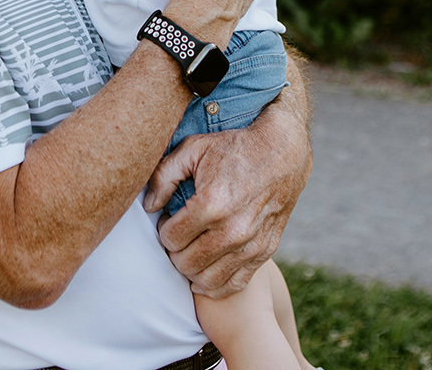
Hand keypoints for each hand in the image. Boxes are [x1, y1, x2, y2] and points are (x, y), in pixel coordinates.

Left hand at [144, 70, 311, 296]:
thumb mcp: (193, 149)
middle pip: (186, 263)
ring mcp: (251, 244)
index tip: (169, 219)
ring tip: (192, 249)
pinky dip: (216, 284)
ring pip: (208, 279)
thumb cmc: (234, 147)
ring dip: (192, 268)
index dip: (164, 230)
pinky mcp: (265, 251)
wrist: (282, 151)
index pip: (171, 238)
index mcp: (211, 203)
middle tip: (179, 234)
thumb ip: (164, 176)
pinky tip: (206, 272)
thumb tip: (149, 206)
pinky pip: (235, 284)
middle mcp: (233, 229)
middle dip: (175, 251)